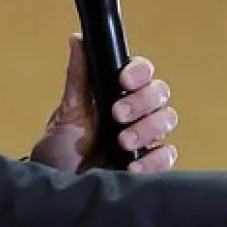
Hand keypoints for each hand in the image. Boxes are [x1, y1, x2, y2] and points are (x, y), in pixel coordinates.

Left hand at [29, 34, 178, 173]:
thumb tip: (78, 39)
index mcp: (119, 92)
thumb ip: (78, 76)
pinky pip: (167, 155)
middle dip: (141, 102)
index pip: (143, 72)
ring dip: (147, 128)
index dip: (139, 72)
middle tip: (116, 115)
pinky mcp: (150, 164)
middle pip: (160, 93)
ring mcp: (145, 137)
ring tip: (122, 142)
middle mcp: (137, 112)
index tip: (123, 81)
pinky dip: (154, 160)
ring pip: (167, 120)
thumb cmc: (61, 148)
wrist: (59, 187)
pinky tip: (132, 166)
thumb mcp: (68, 111)